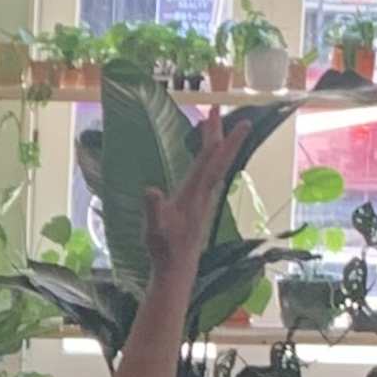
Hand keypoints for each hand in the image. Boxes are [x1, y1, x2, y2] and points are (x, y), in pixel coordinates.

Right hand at [140, 106, 266, 283]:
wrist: (177, 269)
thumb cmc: (163, 249)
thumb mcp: (153, 230)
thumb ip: (153, 210)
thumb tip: (151, 190)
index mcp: (193, 194)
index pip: (208, 161)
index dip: (217, 138)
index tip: (225, 119)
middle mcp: (203, 193)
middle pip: (216, 158)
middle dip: (219, 132)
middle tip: (219, 108)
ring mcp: (204, 198)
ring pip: (215, 165)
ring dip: (216, 142)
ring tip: (214, 122)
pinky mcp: (201, 204)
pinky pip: (210, 173)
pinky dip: (211, 158)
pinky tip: (208, 155)